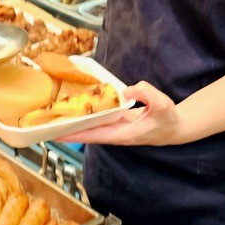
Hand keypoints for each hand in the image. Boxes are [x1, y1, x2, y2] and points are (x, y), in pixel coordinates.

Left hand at [58, 81, 183, 146]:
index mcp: (125, 134)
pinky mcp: (119, 122)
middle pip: (88, 133)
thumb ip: (145, 93)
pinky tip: (79, 107)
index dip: (77, 134)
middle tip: (47, 123)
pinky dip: (89, 114)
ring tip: (56, 115)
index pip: (96, 135)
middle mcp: (117, 134)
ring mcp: (117, 129)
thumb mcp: (162, 104)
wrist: (177, 127)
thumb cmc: (169, 118)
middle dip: (69, 129)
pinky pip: (100, 120)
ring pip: (92, 127)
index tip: (58, 134)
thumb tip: (126, 89)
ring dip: (76, 122)